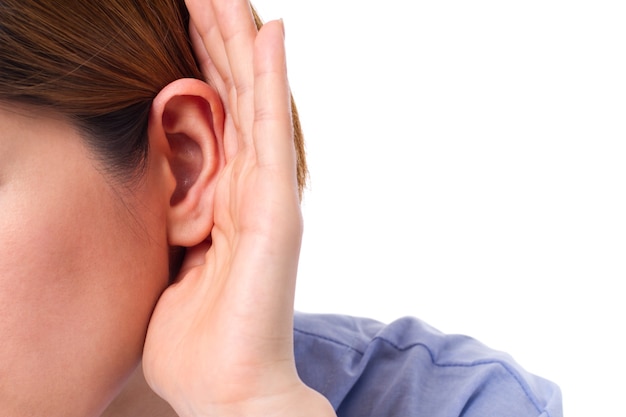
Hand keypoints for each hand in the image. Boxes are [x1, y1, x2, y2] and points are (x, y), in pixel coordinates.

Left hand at [142, 1, 333, 415]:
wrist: (229, 389)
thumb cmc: (197, 339)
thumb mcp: (168, 262)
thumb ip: (172, 217)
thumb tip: (160, 186)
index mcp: (220, 198)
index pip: (211, 117)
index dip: (197, 66)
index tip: (181, 21)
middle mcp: (248, 187)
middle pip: (232, 98)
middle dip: (216, 41)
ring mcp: (266, 195)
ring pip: (252, 102)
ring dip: (239, 43)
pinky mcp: (274, 209)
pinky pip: (270, 132)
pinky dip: (271, 82)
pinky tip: (268, 35)